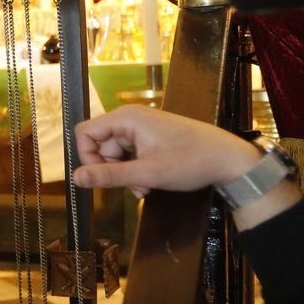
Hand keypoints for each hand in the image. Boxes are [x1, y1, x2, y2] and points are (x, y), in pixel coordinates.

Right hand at [71, 105, 260, 197]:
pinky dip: (137, 170)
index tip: (101, 177)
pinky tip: (151, 182)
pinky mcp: (151, 138)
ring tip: (147, 185)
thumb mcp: (146, 173)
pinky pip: (131, 155)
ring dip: (126, 174)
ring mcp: (142, 128)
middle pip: (101, 145)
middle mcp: (131, 119)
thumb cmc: (190, 161)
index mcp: (126, 118)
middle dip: (112, 169)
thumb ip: (108, 175)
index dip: (87, 157)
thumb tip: (76, 178)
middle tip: (134, 185)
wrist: (228, 159)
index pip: (85, 133)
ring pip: (116, 154)